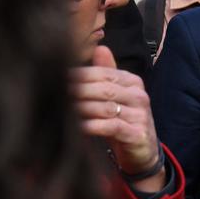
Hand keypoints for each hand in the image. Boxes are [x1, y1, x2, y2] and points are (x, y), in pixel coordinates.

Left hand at [71, 46, 162, 189]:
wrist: (143, 151)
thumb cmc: (124, 121)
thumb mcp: (117, 96)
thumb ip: (108, 73)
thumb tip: (100, 47)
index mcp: (133, 82)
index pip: (104, 73)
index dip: (80, 76)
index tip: (58, 78)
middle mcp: (139, 96)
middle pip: (104, 89)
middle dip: (78, 91)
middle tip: (56, 93)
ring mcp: (141, 115)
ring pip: (106, 108)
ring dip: (82, 109)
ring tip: (62, 110)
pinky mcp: (138, 134)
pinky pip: (112, 127)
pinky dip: (93, 126)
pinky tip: (78, 127)